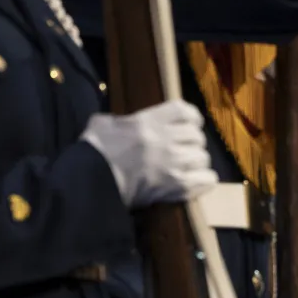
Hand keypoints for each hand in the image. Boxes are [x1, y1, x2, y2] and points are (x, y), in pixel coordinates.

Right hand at [81, 100, 217, 207]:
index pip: (185, 111)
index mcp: (150, 122)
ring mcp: (175, 163)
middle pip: (197, 136)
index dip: (191, 118)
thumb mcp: (103, 125)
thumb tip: (124, 124)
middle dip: (191, 143)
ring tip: (185, 167)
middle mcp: (167, 140)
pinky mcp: (178, 186)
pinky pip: (207, 179)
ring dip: (195, 163)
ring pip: (202, 158)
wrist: (91, 183)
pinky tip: (193, 181)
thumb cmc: (94, 153)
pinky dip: (203, 180)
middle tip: (182, 150)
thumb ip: (121, 121)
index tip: (189, 124)